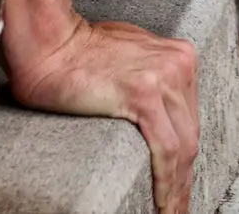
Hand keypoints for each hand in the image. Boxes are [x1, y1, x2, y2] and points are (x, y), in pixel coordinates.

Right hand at [3, 0, 198, 213]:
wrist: (47, 42)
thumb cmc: (77, 52)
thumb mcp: (130, 58)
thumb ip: (151, 80)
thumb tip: (156, 111)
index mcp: (179, 57)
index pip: (189, 119)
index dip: (187, 157)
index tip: (183, 184)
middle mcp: (179, 65)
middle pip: (190, 135)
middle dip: (186, 178)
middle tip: (179, 209)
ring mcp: (164, 78)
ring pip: (183, 147)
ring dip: (178, 189)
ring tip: (172, 213)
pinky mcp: (144, 94)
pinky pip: (166, 150)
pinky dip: (168, 183)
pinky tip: (166, 205)